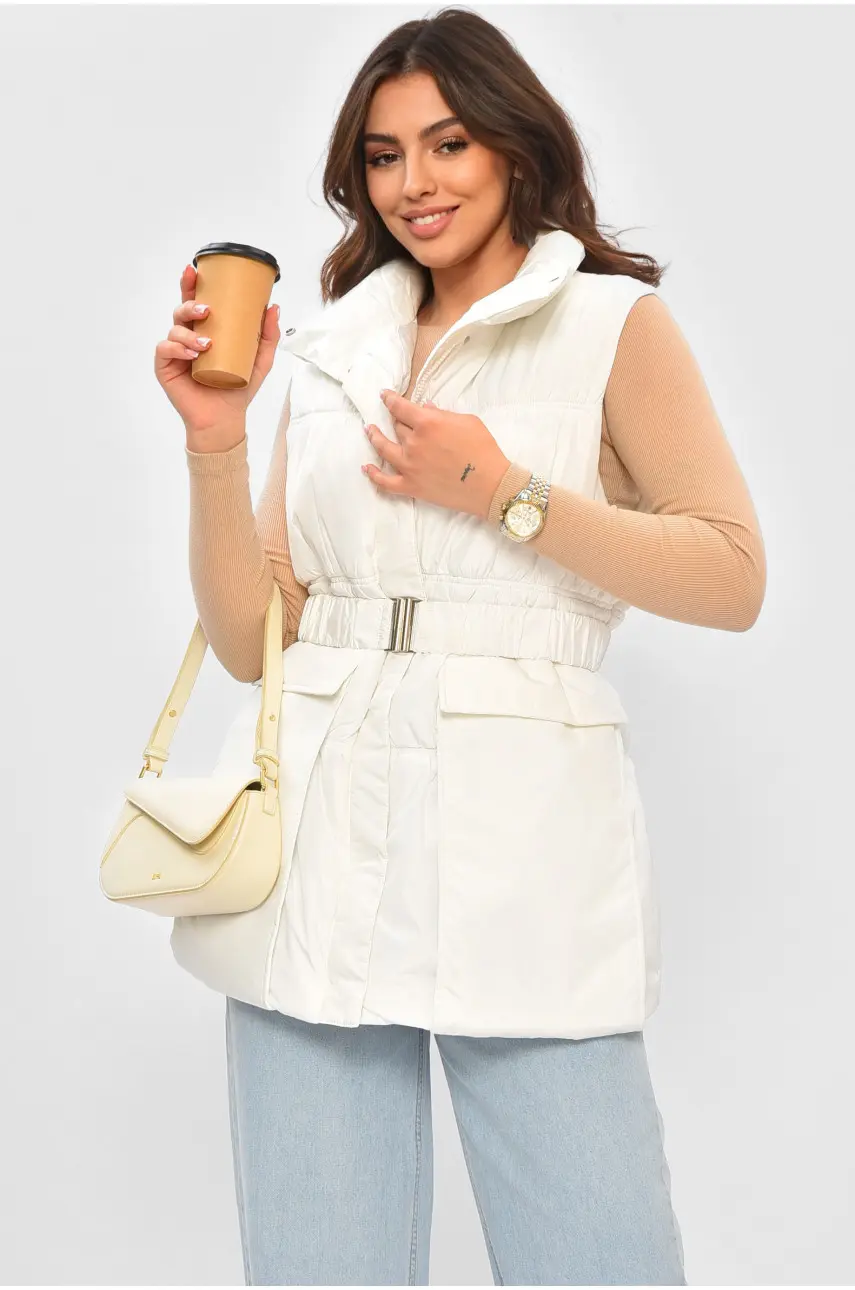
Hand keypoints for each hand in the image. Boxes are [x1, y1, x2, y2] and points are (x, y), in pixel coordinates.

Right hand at [154, 263, 280, 440]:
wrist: (225, 418)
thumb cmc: (238, 388)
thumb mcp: (259, 360)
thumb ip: (267, 335)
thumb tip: (272, 307)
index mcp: (205, 330)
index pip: (196, 302)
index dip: (191, 284)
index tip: (194, 270)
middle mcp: (188, 337)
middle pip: (181, 310)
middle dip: (190, 305)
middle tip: (206, 311)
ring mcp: (175, 352)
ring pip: (174, 329)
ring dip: (189, 333)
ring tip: (206, 344)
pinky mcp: (166, 367)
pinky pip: (165, 349)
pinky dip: (177, 348)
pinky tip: (191, 354)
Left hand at [362, 391, 510, 519]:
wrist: (490, 485)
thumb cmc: (483, 449)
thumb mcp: (467, 421)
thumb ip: (442, 414)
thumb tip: (426, 408)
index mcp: (427, 422)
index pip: (400, 407)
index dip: (389, 399)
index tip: (384, 395)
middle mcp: (413, 442)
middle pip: (397, 427)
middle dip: (395, 420)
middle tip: (395, 418)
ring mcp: (409, 466)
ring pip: (384, 449)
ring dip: (374, 437)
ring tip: (369, 431)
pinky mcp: (411, 486)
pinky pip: (385, 482)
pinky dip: (373, 475)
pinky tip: (366, 468)